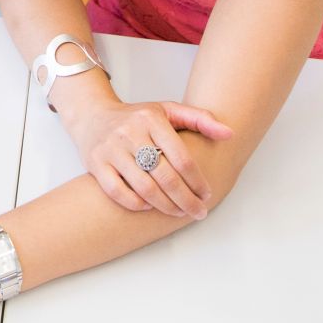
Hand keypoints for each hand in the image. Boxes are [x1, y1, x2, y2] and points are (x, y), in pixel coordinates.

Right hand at [62, 96, 232, 217]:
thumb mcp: (167, 110)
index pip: (182, 157)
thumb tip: (230, 134)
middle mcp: (130, 133)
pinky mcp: (95, 164)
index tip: (207, 194)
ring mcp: (111, 149)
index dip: (198, 181)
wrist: (92, 116)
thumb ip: (200, 119)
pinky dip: (136, 203)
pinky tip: (149, 206)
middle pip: (165, 177)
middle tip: (199, 212)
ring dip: (166, 206)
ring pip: (144, 188)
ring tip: (179, 213)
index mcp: (151, 119)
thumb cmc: (137, 117)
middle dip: (187, 200)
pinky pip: (118, 192)